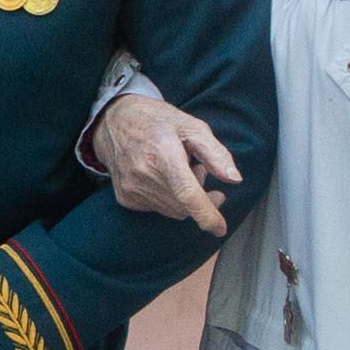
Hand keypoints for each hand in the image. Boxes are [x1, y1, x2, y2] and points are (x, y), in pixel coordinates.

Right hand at [91, 92, 238, 233]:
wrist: (115, 122)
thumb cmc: (158, 121)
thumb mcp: (192, 126)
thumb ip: (216, 154)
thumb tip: (234, 179)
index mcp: (164, 155)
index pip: (187, 194)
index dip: (207, 214)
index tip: (220, 228)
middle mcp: (143, 174)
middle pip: (183, 206)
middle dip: (202, 199)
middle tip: (204, 175)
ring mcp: (131, 188)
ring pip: (172, 211)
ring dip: (184, 198)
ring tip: (181, 171)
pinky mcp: (125, 197)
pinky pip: (157, 209)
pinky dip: (167, 198)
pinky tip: (164, 177)